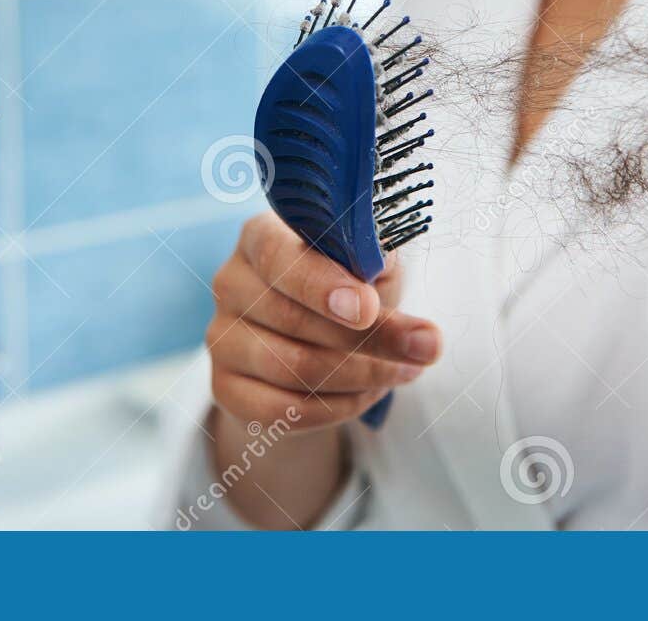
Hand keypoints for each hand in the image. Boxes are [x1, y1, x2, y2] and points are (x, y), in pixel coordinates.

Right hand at [206, 211, 441, 431]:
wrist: (314, 342)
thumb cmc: (346, 288)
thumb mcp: (367, 265)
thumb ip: (373, 258)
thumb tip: (382, 259)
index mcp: (259, 237)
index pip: (278, 257)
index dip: (322, 285)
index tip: (368, 308)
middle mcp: (230, 283)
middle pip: (293, 319)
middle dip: (371, 338)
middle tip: (427, 347)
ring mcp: (221, 337)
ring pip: (294, 369)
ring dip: (363, 375)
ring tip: (407, 369)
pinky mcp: (225, 388)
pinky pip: (284, 411)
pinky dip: (338, 407)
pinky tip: (370, 393)